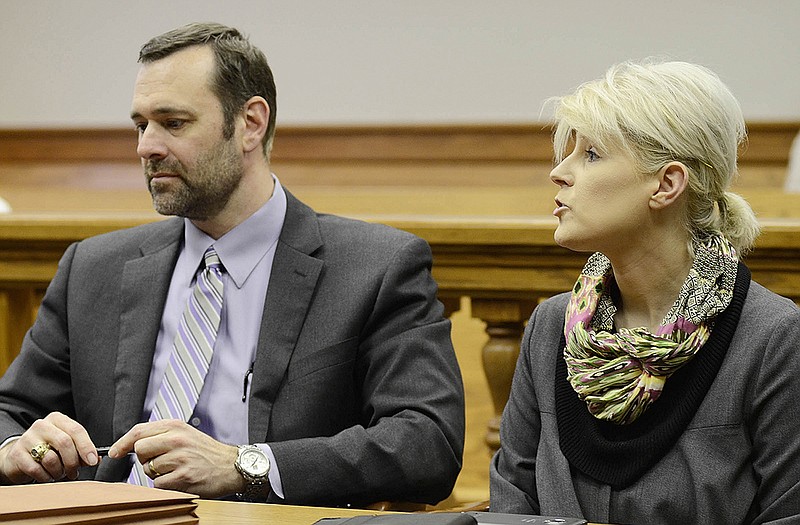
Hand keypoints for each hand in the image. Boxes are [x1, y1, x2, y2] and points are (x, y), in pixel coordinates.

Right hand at [0, 412, 97, 484]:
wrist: (18, 458)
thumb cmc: (48, 450)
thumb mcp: (65, 447)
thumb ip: (81, 451)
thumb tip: (96, 459)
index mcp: (57, 419)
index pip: (76, 430)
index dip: (86, 447)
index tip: (93, 461)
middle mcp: (42, 425)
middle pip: (65, 443)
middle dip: (73, 462)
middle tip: (74, 472)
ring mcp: (27, 438)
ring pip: (51, 458)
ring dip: (58, 471)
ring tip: (58, 473)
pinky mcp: (17, 454)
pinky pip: (36, 469)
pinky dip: (45, 477)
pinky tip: (46, 476)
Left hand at [109, 419, 242, 497]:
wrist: (231, 466)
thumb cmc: (206, 452)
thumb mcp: (186, 434)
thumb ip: (161, 435)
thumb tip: (132, 444)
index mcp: (176, 426)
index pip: (139, 431)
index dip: (123, 443)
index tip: (115, 452)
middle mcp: (177, 439)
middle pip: (140, 450)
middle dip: (146, 459)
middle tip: (161, 461)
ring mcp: (180, 457)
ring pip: (148, 469)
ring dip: (157, 474)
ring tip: (176, 470)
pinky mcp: (183, 476)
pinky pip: (158, 484)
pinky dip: (165, 485)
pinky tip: (180, 479)